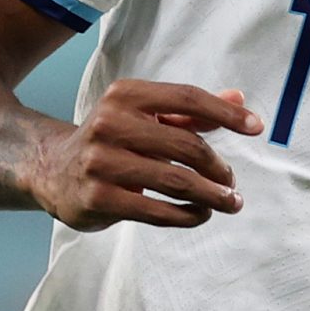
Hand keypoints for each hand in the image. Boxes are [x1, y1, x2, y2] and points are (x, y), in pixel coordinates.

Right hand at [25, 79, 262, 230]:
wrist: (53, 170)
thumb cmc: (112, 140)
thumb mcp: (145, 117)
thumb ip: (190, 111)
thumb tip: (239, 97)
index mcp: (125, 95)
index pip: (186, 98)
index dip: (226, 113)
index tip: (256, 127)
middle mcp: (109, 123)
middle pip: (186, 145)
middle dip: (218, 168)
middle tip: (232, 182)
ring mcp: (101, 162)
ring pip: (175, 181)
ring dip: (211, 195)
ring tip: (229, 202)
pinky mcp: (98, 197)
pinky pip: (157, 210)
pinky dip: (188, 215)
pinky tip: (200, 214)